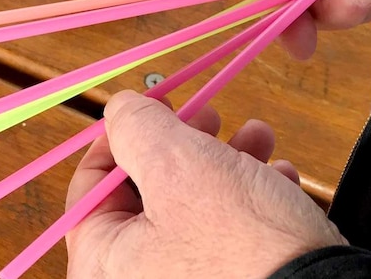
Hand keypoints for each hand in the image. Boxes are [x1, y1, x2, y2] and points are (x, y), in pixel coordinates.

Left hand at [66, 90, 346, 277]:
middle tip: (211, 115)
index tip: (154, 107)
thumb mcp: (178, 164)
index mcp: (104, 261)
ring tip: (260, 136)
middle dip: (187, 142)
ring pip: (193, 203)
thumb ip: (137, 126)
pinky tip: (280, 177)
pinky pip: (227, 231)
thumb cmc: (242, 241)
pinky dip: (250, 196)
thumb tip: (120, 108)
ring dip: (226, 160)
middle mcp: (137, 277)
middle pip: (146, 191)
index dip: (120, 136)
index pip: (89, 186)